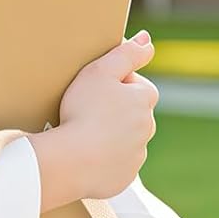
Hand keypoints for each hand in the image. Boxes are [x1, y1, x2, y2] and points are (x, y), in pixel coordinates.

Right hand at [55, 30, 158, 200]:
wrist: (71, 160)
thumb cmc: (83, 112)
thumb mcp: (100, 71)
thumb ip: (127, 53)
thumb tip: (147, 40)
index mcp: (144, 100)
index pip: (138, 85)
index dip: (116, 84)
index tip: (96, 89)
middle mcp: (147, 129)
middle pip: (133, 113)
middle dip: (115, 111)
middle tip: (87, 111)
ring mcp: (136, 155)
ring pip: (126, 140)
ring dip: (110, 135)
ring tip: (84, 133)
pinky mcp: (123, 177)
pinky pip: (116, 164)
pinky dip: (104, 160)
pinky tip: (86, 154)